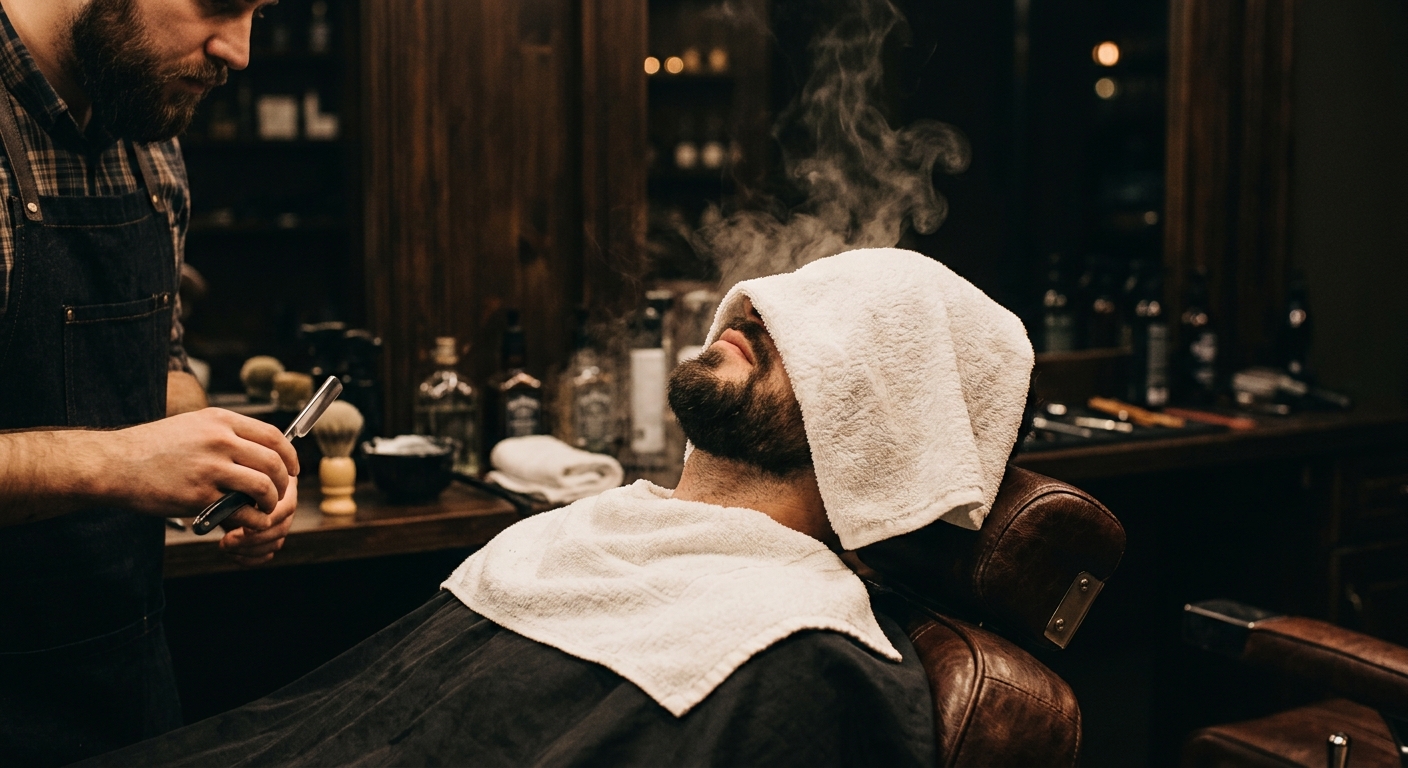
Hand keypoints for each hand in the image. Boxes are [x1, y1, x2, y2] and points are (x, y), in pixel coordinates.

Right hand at [100, 408, 298, 517]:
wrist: (114, 464)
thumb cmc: (152, 448)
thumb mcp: (192, 426)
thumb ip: (224, 433)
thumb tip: (259, 447)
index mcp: (220, 421)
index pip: (273, 436)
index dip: (290, 455)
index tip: (294, 469)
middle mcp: (219, 441)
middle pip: (274, 462)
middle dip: (284, 483)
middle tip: (279, 494)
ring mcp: (210, 468)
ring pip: (264, 486)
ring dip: (272, 502)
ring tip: (264, 509)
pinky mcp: (200, 496)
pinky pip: (242, 510)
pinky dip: (254, 520)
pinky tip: (248, 522)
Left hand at [218, 482, 296, 565]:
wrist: (226, 485)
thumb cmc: (232, 481)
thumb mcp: (237, 483)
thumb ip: (241, 494)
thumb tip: (239, 515)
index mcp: (284, 488)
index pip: (287, 508)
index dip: (268, 520)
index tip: (244, 527)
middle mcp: (286, 505)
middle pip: (282, 529)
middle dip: (253, 539)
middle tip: (226, 541)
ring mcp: (280, 523)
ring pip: (275, 544)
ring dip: (249, 550)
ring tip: (225, 545)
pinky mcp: (271, 538)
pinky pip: (267, 554)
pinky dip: (250, 559)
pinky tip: (233, 554)